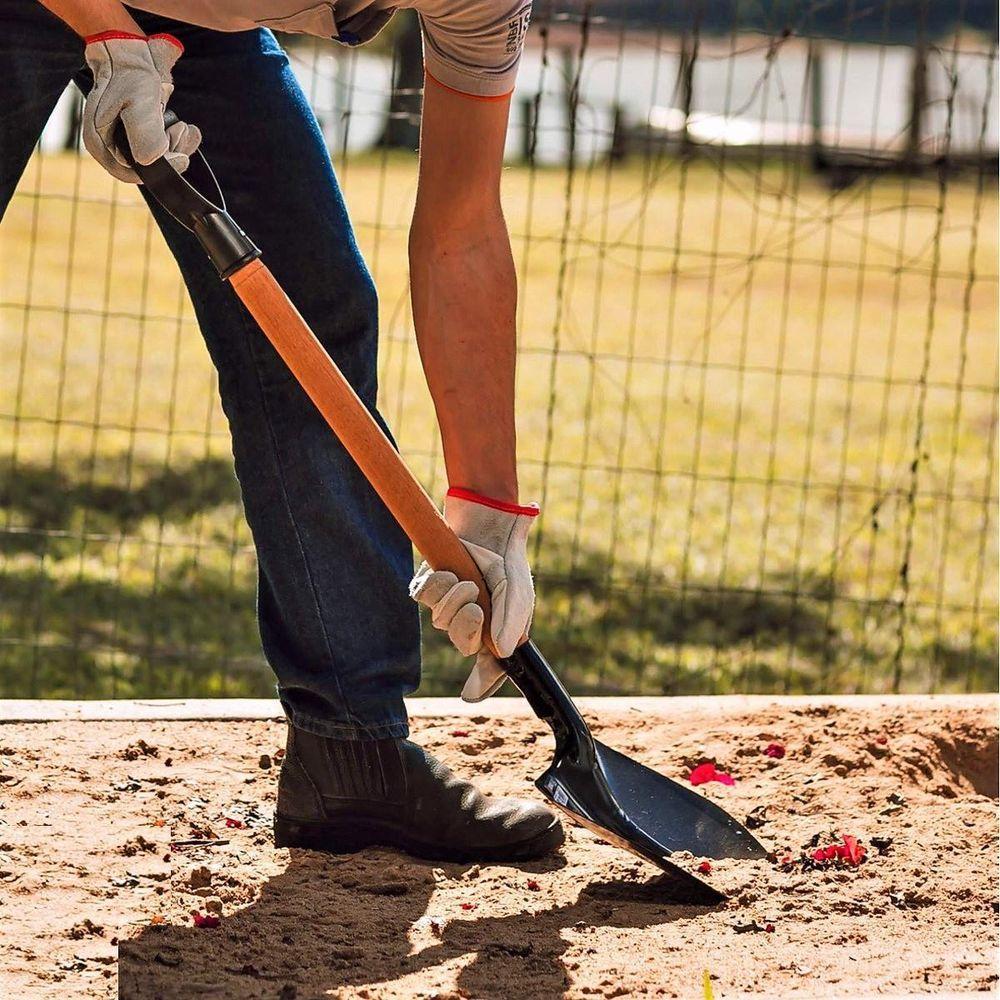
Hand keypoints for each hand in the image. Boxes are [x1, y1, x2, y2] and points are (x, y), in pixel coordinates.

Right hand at [83, 31, 199, 182]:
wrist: (131, 49)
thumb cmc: (129, 75)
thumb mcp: (138, 106)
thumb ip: (145, 138)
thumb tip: (154, 162)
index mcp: (101, 144)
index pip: (133, 174)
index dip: (160, 170)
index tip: (180, 156)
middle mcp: (112, 145)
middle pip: (148, 167)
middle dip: (171, 154)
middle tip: (180, 131)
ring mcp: (127, 138)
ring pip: (159, 158)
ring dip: (178, 145)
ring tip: (184, 127)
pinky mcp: (142, 130)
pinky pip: (164, 146)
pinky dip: (180, 140)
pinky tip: (189, 129)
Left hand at [409, 488, 537, 701]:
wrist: (490, 523)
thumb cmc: (507, 560)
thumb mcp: (518, 593)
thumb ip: (512, 623)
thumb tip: (502, 654)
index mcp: (495, 628)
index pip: (488, 664)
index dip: (481, 683)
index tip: (470, 695)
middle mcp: (470, 620)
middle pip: (460, 642)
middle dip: (466, 628)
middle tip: (477, 607)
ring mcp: (448, 603)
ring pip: (440, 619)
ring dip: (454, 600)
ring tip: (468, 582)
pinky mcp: (430, 584)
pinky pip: (423, 596)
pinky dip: (437, 586)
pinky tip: (450, 574)